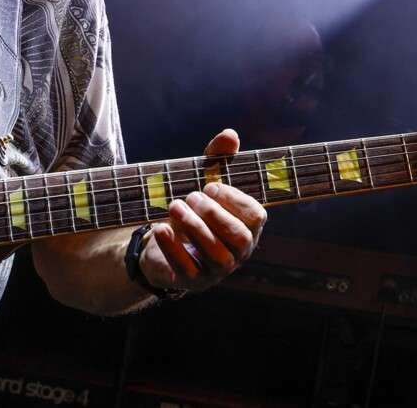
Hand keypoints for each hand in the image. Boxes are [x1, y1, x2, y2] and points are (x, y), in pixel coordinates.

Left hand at [138, 129, 265, 293]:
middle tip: (190, 196)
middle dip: (214, 214)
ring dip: (194, 228)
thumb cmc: (193, 208)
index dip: (234, 199)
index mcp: (247, 226)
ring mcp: (217, 270)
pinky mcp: (193, 281)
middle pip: (238, 237)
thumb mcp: (203, 180)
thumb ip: (218, 158)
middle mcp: (238, 251)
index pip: (256, 216)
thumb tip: (231, 135)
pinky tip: (160, 228)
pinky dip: (173, 248)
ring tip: (174, 206)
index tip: (210, 184)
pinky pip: (187, 270)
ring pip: (216, 254)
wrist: (162, 241)